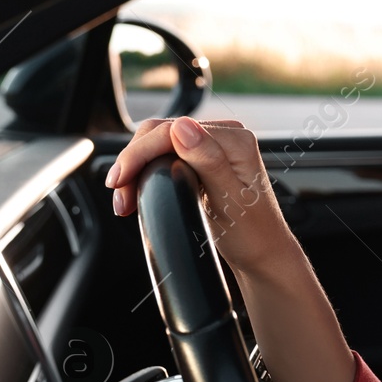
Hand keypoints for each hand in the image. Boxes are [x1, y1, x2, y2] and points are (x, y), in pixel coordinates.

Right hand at [104, 116, 292, 279]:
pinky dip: (145, 172)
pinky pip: (163, 155)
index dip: (140, 152)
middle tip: (119, 194)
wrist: (261, 253)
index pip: (172, 131)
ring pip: (156, 144)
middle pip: (160, 132)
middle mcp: (225, 136)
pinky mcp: (200, 158)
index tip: (120, 180)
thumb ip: (209, 161)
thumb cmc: (252, 233)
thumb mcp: (229, 200)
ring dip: (135, 168)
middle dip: (133, 161)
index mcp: (235, 140)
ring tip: (125, 199)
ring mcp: (211, 146)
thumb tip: (182, 127)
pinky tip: (135, 192)